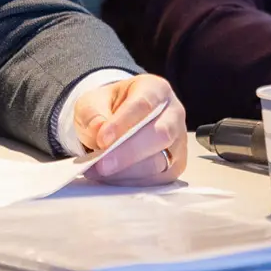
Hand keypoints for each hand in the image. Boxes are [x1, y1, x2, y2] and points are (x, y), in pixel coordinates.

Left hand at [71, 74, 188, 183]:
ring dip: (128, 171)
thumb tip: (99, 131)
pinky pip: (158, 178)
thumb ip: (93, 114)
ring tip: (99, 171)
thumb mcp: (92, 102)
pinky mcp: (175, 166)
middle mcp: (174, 114)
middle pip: (161, 134)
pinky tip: (112, 178)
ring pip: (161, 160)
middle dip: (129, 152)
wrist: (116, 122)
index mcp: (156, 89)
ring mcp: (178, 142)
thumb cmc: (109, 108)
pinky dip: (132, 182)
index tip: (102, 139)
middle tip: (102, 163)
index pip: (144, 104)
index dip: (123, 123)